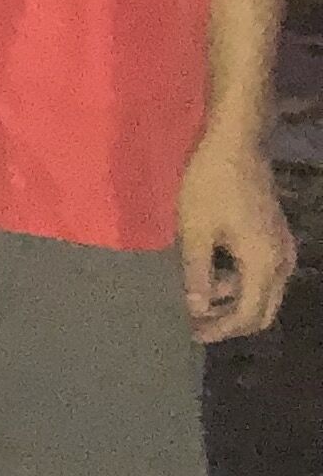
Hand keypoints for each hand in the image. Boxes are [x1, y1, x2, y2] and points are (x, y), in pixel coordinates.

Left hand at [178, 128, 296, 342]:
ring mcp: (282, 247)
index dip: (221, 329)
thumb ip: (197, 272)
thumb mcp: (195, 230)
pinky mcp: (274, 234)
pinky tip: (211, 273)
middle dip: (230, 321)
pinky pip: (262, 272)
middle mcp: (282, 261)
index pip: (249, 315)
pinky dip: (239, 280)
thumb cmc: (210, 184)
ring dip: (233, 300)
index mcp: (264, 264)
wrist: (235, 142)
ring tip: (196, 298)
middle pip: (262, 309)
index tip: (193, 333)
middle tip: (195, 324)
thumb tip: (197, 309)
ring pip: (263, 291)